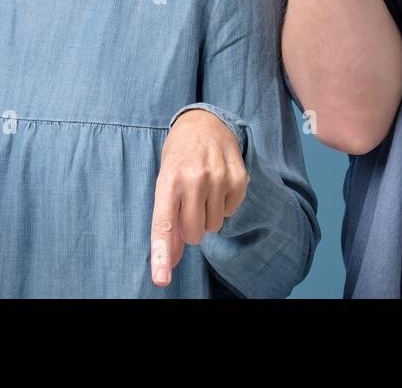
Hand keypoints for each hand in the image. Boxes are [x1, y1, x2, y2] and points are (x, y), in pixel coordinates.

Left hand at [149, 109, 247, 286]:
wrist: (205, 122)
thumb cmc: (179, 157)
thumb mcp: (165, 183)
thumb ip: (167, 222)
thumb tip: (169, 261)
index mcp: (168, 180)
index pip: (163, 224)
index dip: (162, 254)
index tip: (162, 279)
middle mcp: (193, 178)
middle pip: (194, 233)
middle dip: (190, 230)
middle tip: (188, 208)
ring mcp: (218, 177)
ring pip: (214, 225)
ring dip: (208, 216)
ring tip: (203, 191)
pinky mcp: (238, 178)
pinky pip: (231, 211)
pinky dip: (224, 205)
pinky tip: (218, 185)